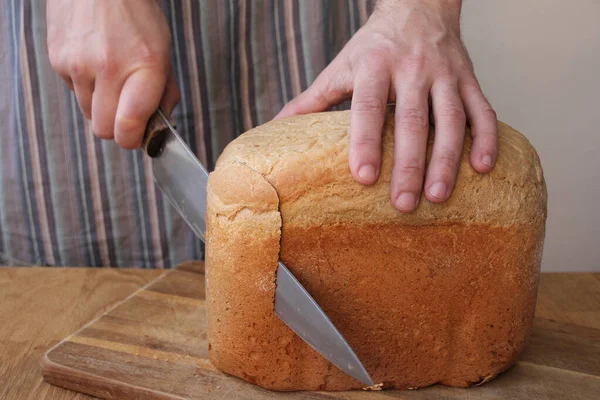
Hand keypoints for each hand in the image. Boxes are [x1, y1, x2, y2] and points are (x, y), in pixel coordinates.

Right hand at [46, 0, 179, 148]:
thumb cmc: (137, 17)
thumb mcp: (163, 52)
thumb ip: (164, 93)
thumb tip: (158, 127)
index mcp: (144, 66)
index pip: (129, 125)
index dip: (133, 140)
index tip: (139, 137)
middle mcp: (109, 67)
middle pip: (104, 130)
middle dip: (116, 128)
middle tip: (126, 115)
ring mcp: (78, 64)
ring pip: (88, 113)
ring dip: (101, 106)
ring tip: (111, 79)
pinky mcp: (58, 59)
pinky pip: (73, 92)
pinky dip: (85, 86)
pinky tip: (94, 62)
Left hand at [275, 0, 496, 212]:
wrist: (418, 5)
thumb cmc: (372, 47)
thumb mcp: (340, 67)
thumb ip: (311, 100)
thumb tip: (275, 128)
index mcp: (373, 66)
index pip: (368, 106)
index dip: (366, 141)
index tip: (364, 177)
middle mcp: (412, 69)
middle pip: (412, 120)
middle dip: (409, 164)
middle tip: (404, 204)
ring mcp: (445, 74)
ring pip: (451, 119)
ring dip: (447, 160)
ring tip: (438, 196)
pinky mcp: (470, 79)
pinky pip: (483, 110)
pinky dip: (487, 138)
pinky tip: (483, 169)